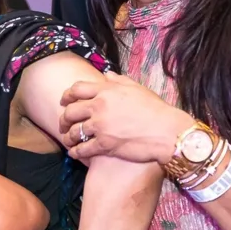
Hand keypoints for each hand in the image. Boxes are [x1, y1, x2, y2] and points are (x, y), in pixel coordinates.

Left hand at [58, 73, 190, 164]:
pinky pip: (82, 149)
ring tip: (69, 140)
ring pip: (73, 132)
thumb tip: (106, 76)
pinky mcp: (104, 144)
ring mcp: (101, 126)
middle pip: (70, 111)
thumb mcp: (138, 89)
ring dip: (68, 137)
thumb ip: (119, 81)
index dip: (67, 95)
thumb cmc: (156, 110)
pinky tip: (75, 153)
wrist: (167, 131)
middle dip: (64, 119)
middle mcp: (100, 106)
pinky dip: (75, 152)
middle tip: (63, 124)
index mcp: (107, 91)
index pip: (77, 89)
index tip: (64, 101)